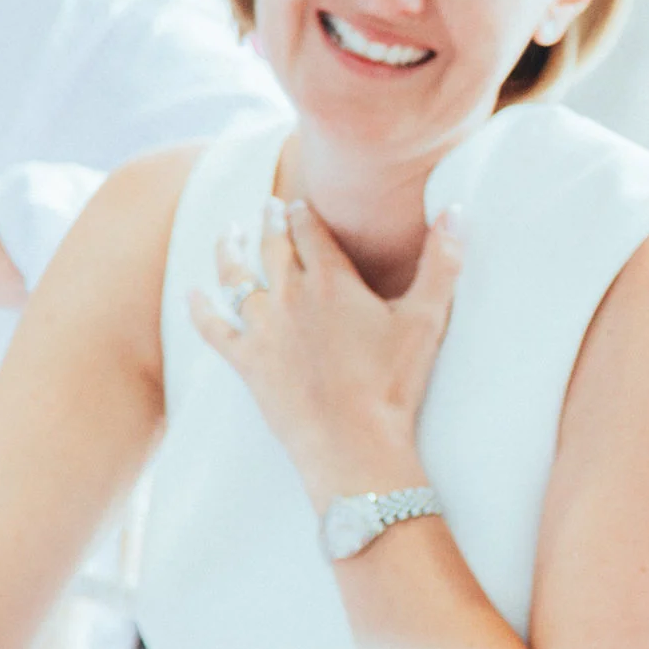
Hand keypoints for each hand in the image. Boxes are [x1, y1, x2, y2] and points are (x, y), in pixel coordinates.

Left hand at [187, 200, 464, 510]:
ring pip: (236, 277)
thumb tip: (456, 210)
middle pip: (273, 247)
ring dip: (230, 251)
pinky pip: (213, 328)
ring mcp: (263, 329)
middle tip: (268, 207)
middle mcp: (290, 296)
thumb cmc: (393, 384)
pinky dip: (200, 309)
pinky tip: (192, 295)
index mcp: (331, 281)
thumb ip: (443, 261)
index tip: (299, 204)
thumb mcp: (427, 319)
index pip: (311, 231)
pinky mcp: (247, 362)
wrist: (352, 443)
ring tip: (229, 233)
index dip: (304, 214)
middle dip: (270, 223)